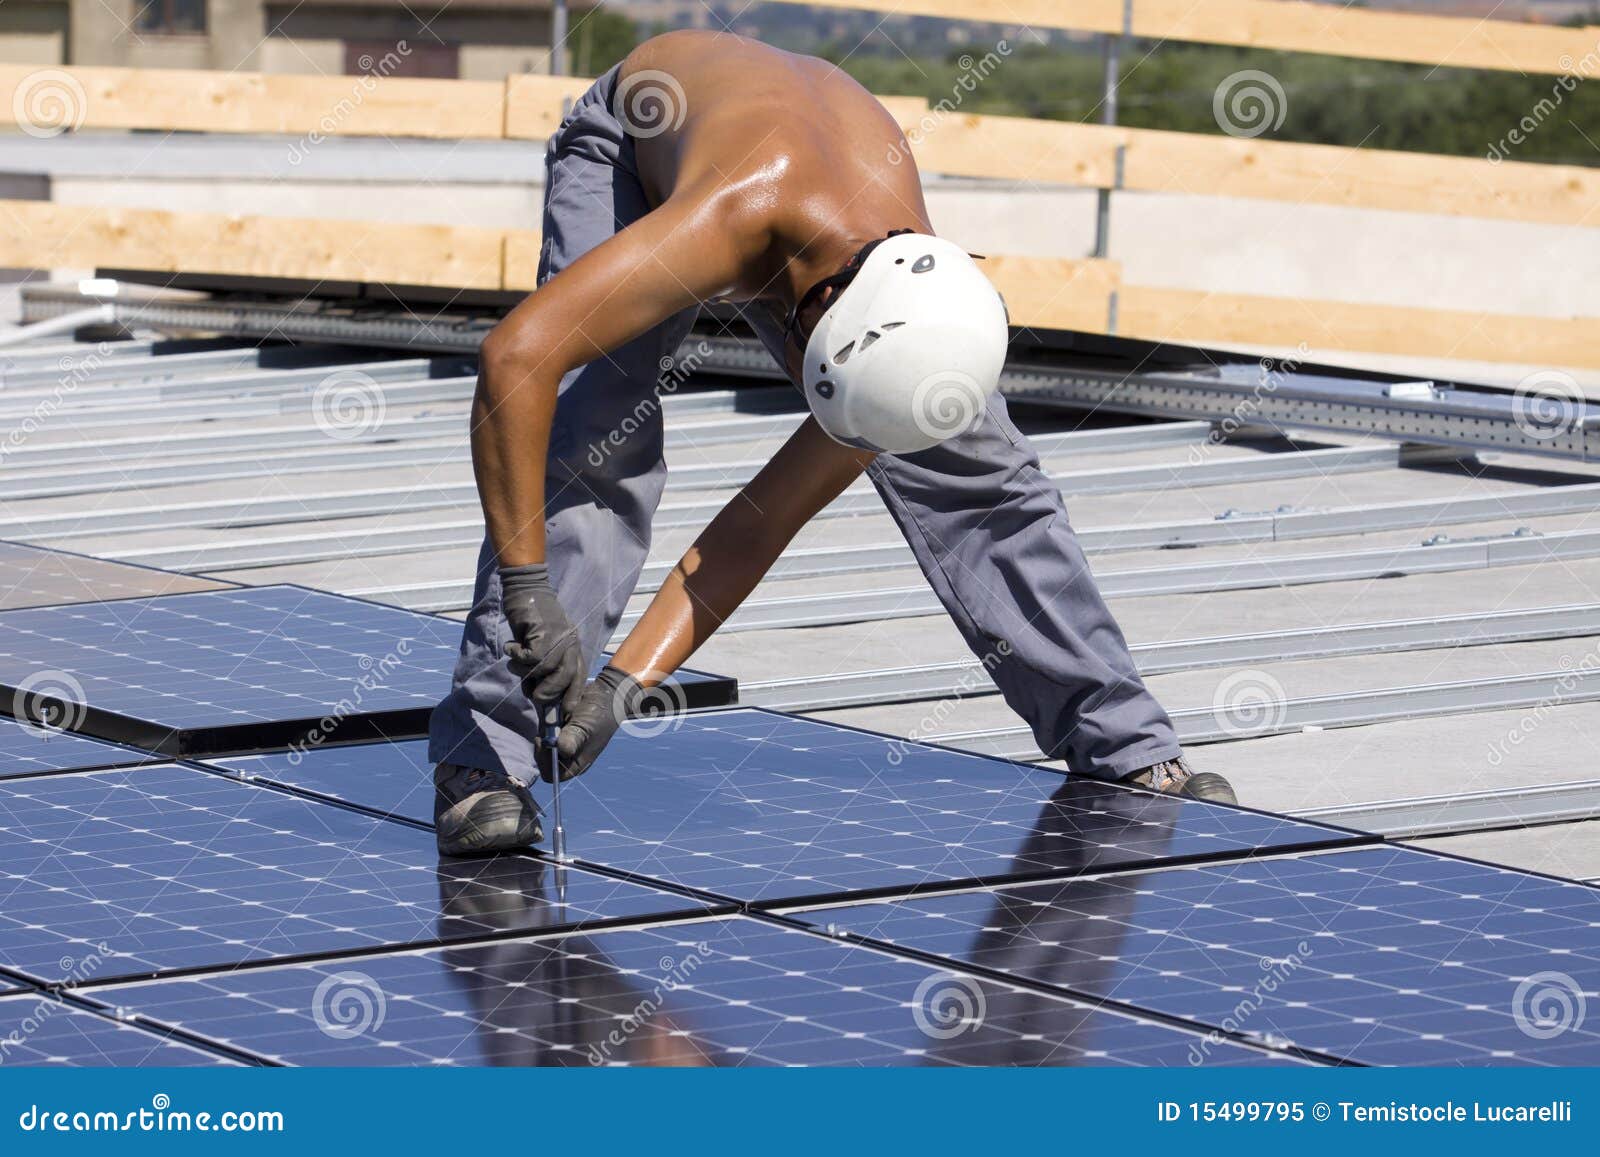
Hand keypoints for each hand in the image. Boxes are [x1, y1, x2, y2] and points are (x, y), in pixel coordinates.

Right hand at [499, 563, 584, 715]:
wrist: (526, 589)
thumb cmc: (531, 620)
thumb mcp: (542, 645)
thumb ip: (543, 666)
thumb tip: (537, 692)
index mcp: (573, 647)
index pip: (579, 677)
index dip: (572, 695)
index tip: (566, 711)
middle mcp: (571, 643)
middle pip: (566, 677)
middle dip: (549, 692)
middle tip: (533, 695)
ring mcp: (559, 636)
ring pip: (547, 669)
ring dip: (527, 672)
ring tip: (516, 664)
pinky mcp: (544, 631)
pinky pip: (531, 656)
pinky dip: (517, 656)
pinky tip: (512, 647)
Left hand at [546, 666, 644, 781]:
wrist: (605, 693)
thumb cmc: (600, 714)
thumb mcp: (586, 728)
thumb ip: (573, 739)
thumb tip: (559, 749)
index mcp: (576, 763)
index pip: (552, 774)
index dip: (544, 761)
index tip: (543, 741)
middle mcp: (567, 754)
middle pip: (543, 757)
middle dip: (544, 741)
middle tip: (549, 726)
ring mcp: (562, 740)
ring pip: (542, 740)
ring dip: (546, 728)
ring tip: (558, 716)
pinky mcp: (558, 728)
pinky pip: (544, 727)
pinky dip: (547, 719)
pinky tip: (557, 710)